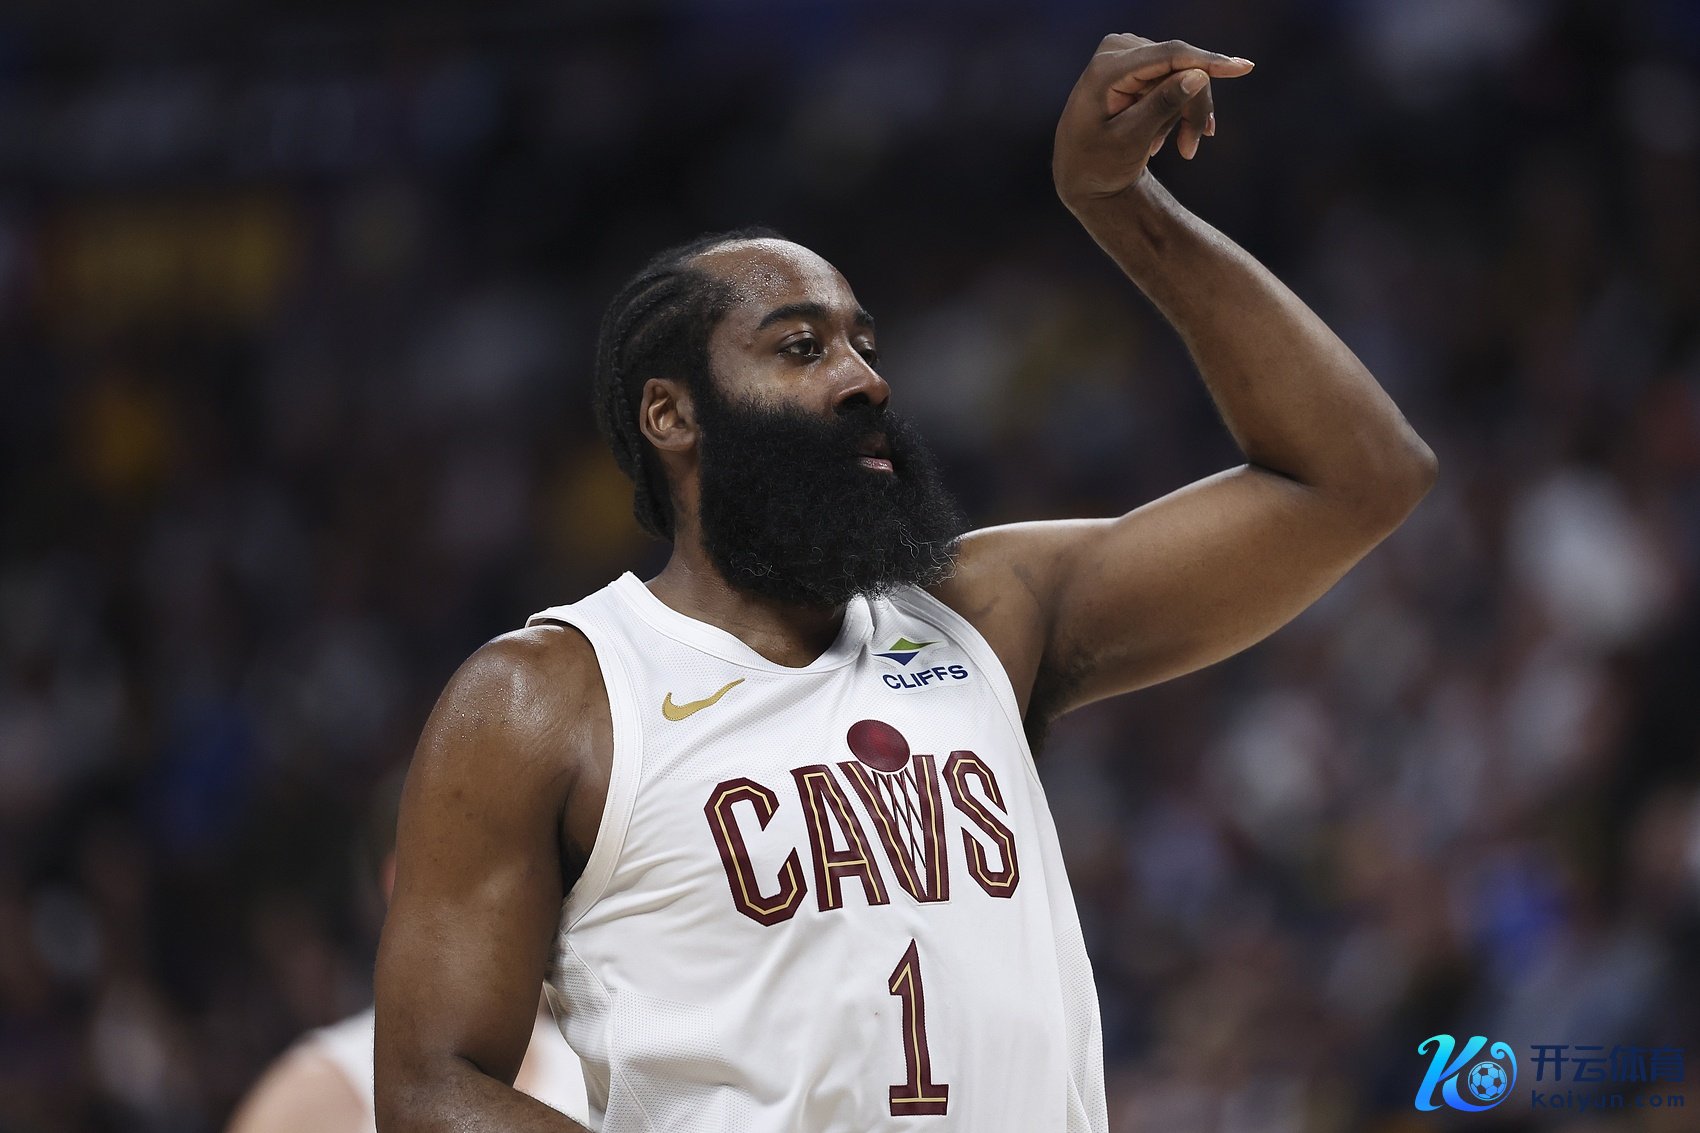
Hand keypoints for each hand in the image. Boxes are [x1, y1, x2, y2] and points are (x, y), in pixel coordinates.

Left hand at [1053, 34, 1253, 208]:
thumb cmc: (1098, 163)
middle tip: (1191, 148)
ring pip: (1182, 75)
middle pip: (1180, 67)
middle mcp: (1117, 51)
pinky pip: (1174, 80)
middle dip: (1192, 107)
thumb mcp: (1129, 140)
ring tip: (1173, 148)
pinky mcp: (1137, 65)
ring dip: (1184, 114)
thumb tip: (1199, 74)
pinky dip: (1175, 110)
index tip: (1243, 68)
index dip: (1207, 61)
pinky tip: (1160, 139)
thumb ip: (1161, 106)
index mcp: (1107, 69)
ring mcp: (1127, 55)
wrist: (1079, 173)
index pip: (1168, 55)